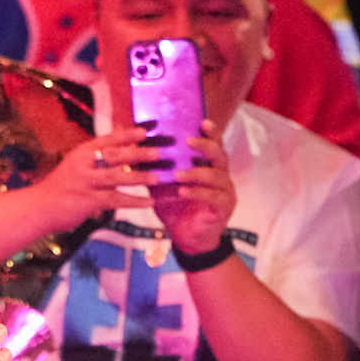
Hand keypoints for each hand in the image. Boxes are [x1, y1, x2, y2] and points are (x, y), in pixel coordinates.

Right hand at [33, 127, 158, 233]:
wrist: (39, 207)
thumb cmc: (60, 188)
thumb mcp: (75, 167)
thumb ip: (95, 160)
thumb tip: (119, 150)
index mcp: (81, 153)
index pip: (106, 140)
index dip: (126, 135)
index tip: (144, 132)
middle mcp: (83, 164)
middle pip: (114, 155)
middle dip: (137, 153)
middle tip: (157, 153)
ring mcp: (85, 182)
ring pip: (117, 177)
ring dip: (139, 177)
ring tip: (156, 178)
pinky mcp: (88, 201)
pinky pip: (115, 199)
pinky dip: (134, 201)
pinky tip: (148, 202)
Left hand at [150, 119, 236, 254]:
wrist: (187, 239)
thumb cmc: (176, 208)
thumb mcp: (162, 186)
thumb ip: (155, 168)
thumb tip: (134, 149)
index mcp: (209, 165)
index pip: (213, 143)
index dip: (210, 131)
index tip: (201, 121)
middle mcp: (221, 175)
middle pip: (219, 154)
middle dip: (204, 145)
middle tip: (187, 142)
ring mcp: (225, 191)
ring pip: (216, 175)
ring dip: (195, 172)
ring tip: (177, 174)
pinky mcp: (224, 207)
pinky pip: (212, 196)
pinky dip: (197, 192)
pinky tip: (183, 192)